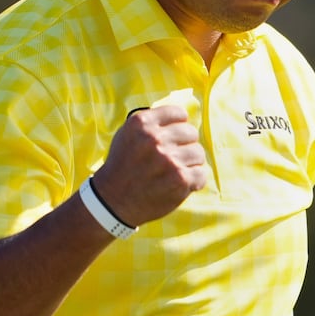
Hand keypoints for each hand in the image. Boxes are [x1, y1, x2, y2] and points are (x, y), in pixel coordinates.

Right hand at [90, 105, 208, 225]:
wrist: (112, 201)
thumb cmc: (124, 165)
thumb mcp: (127, 134)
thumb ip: (153, 123)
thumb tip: (183, 117)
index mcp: (141, 123)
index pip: (179, 114)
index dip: (178, 127)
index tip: (171, 139)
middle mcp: (154, 139)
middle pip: (191, 133)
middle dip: (184, 146)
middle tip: (171, 159)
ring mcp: (168, 159)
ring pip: (199, 153)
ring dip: (190, 164)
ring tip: (174, 173)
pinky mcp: (180, 179)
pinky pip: (201, 174)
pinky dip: (194, 181)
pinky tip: (179, 185)